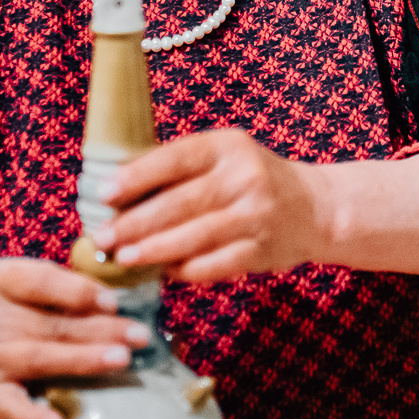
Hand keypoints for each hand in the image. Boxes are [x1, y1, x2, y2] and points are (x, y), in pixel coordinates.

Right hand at [0, 258, 147, 418]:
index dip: (78, 290)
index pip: (40, 279)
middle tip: (140, 334)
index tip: (113, 300)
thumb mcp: (16, 285)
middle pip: (51, 323)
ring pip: (39, 358)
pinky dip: (32, 418)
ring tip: (121, 359)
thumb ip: (58, 285)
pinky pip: (10, 408)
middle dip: (101, 328)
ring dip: (83, 359)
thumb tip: (118, 296)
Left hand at [94, 128, 333, 281]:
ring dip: (153, 250)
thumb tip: (114, 195)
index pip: (175, 159)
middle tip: (103, 237)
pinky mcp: (263, 250)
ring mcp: (257, 215)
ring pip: (194, 237)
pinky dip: (184, 270)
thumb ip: (178, 171)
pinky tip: (163, 271)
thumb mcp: (224, 158)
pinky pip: (215, 265)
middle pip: (180, 203)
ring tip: (123, 258)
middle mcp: (245, 178)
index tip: (103, 195)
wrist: (316, 208)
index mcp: (228, 147)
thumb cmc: (253, 181)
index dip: (136, 177)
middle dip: (135, 223)